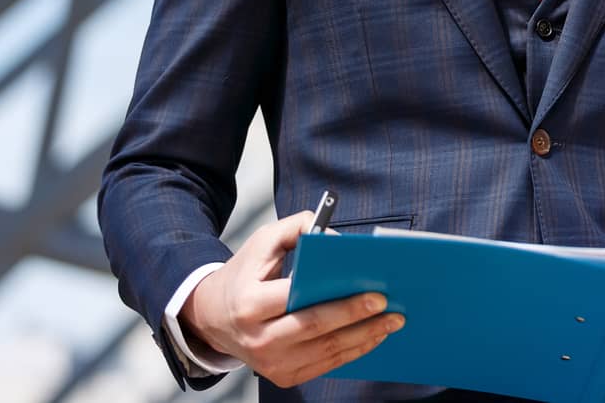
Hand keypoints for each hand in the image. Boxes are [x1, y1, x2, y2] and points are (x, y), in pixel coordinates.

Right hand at [181, 210, 403, 387]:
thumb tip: (336, 237)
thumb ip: (298, 228)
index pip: (299, 302)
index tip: (374, 292)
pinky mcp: (282, 376)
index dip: (339, 301)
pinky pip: (325, 366)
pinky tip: (373, 337)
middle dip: (358, 319)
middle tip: (391, 308)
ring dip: (364, 338)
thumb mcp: (263, 241)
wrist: (212, 316)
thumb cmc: (244, 275)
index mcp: (250, 303)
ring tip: (392, 322)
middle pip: (316, 330)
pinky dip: (352, 352)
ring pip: (326, 353)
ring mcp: (270, 363)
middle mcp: (258, 339)